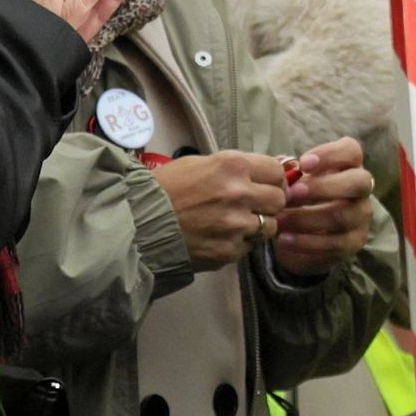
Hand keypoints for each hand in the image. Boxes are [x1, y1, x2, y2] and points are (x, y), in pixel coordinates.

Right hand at [158, 149, 290, 269]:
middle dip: (270, 202)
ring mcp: (236, 225)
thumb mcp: (201, 164)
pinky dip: (239, 244)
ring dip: (258, 225)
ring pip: (269, 226)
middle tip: (254, 205)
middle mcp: (240, 193)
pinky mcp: (228, 251)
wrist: (136, 224)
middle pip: (279, 199)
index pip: (277, 171)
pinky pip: (248, 247)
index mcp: (233, 165)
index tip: (267, 184)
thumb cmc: (166, 188)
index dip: (274, 179)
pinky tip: (219, 238)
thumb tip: (276, 166)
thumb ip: (237, 167)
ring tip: (234, 224)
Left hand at [270, 136, 374, 275]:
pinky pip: (334, 243)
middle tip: (292, 193)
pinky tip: (284, 239)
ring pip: (342, 215)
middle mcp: (362, 189)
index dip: (330, 154)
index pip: (351, 151)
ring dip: (306, 218)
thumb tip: (281, 167)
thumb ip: (287, 174)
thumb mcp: (293, 184)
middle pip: (358, 181)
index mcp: (348, 166)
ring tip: (279, 221)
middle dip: (324, 186)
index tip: (303, 163)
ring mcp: (361, 216)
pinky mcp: (354, 243)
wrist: (300, 238)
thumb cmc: (298, 200)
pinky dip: (306, 242)